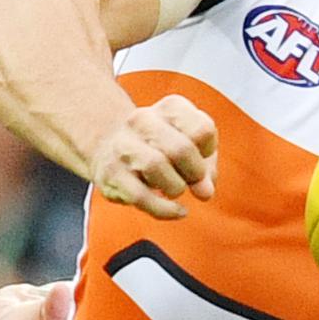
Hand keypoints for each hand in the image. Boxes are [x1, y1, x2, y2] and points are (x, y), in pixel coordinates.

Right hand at [91, 94, 217, 218]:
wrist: (110, 146)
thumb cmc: (162, 148)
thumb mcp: (192, 148)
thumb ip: (206, 169)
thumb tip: (205, 192)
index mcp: (170, 107)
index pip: (202, 129)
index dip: (208, 150)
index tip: (200, 156)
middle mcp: (143, 119)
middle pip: (181, 149)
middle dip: (195, 173)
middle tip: (192, 180)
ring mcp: (124, 145)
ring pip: (156, 166)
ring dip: (176, 188)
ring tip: (176, 189)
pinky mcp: (110, 173)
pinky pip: (140, 196)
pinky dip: (165, 210)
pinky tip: (177, 211)